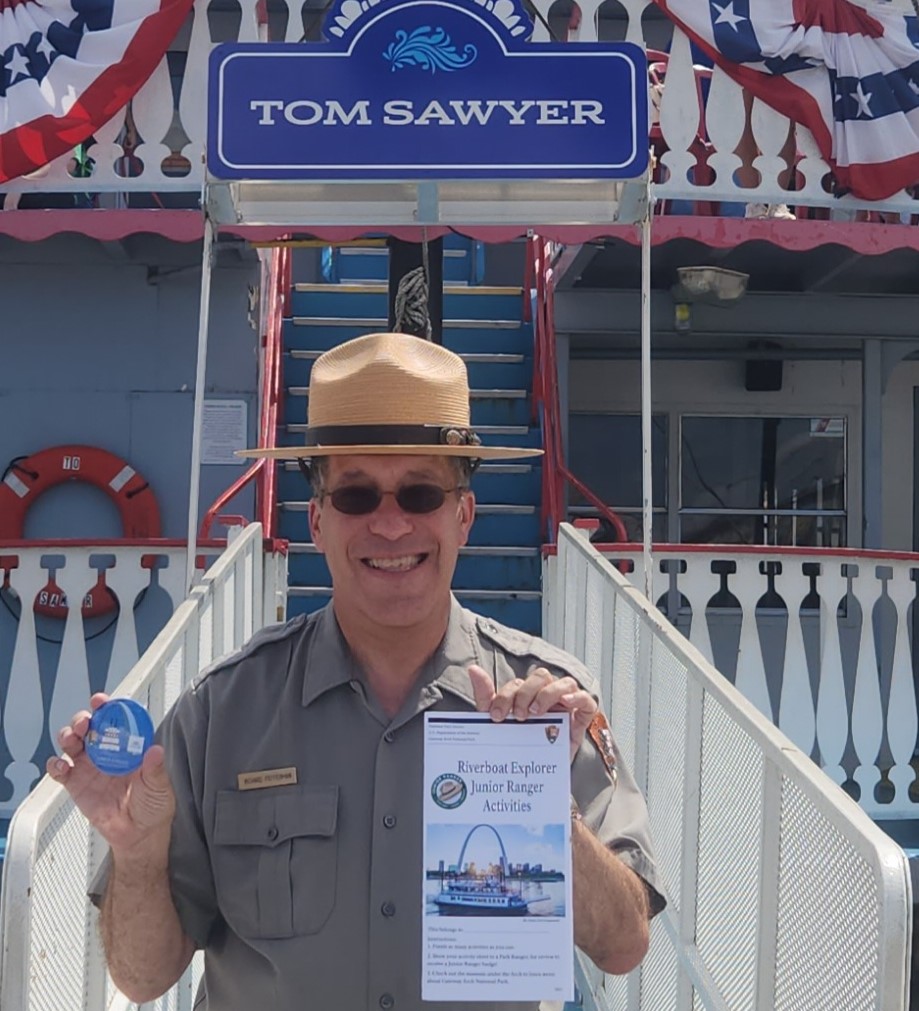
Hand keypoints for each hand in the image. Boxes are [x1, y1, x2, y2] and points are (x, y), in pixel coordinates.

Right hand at [47, 693, 174, 862]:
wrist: (139, 835)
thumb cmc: (153, 806)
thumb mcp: (159, 786)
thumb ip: (155, 769)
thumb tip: (155, 750)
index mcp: (128, 747)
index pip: (116, 721)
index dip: (108, 708)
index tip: (102, 701)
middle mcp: (107, 753)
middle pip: (89, 727)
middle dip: (83, 718)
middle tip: (85, 721)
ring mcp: (90, 767)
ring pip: (72, 743)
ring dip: (67, 736)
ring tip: (71, 738)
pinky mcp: (77, 785)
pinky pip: (60, 770)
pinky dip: (56, 764)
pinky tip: (61, 765)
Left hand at [468, 664, 598, 763]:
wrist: (531, 782)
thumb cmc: (515, 748)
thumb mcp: (498, 724)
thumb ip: (486, 697)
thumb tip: (472, 669)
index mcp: (526, 696)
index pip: (517, 684)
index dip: (505, 696)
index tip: (495, 716)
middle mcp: (546, 696)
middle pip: (541, 676)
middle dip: (526, 692)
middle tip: (518, 716)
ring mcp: (565, 706)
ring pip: (564, 682)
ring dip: (548, 693)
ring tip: (536, 713)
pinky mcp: (580, 720)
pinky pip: (587, 701)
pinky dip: (579, 697)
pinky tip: (567, 702)